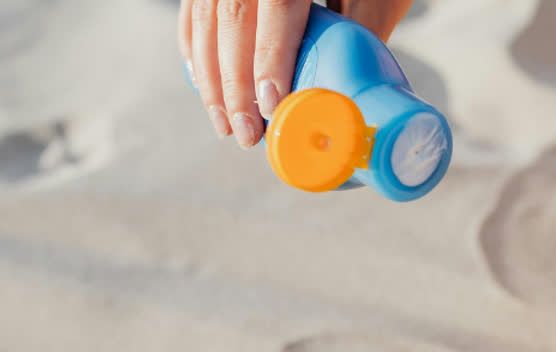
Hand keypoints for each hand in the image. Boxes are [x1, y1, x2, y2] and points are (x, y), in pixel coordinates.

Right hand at [179, 0, 414, 147]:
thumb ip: (362, 26)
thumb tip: (355, 92)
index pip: (274, 7)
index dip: (269, 59)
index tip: (272, 105)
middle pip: (232, 20)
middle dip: (234, 85)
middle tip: (247, 134)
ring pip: (205, 19)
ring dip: (211, 78)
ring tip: (225, 125)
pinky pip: (192, 10)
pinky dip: (194, 48)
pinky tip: (203, 83)